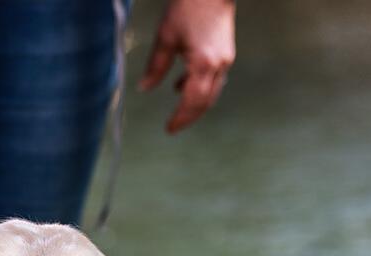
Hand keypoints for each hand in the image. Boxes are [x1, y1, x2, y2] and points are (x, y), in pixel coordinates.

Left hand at [139, 0, 235, 133]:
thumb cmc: (188, 6)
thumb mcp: (166, 36)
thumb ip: (155, 66)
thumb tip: (144, 88)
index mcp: (203, 64)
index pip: (192, 102)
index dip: (181, 118)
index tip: (169, 129)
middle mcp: (218, 66)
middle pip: (205, 103)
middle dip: (189, 117)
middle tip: (174, 125)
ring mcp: (225, 60)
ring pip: (212, 93)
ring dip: (195, 104)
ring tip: (179, 109)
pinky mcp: (226, 53)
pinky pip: (214, 80)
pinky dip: (200, 88)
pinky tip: (183, 84)